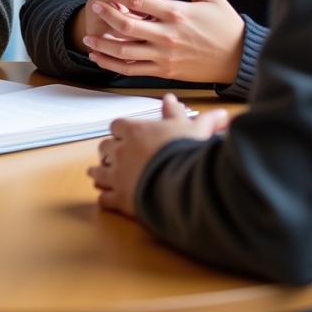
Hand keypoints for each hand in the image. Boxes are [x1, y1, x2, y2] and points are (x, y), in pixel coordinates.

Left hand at [82, 0, 245, 83]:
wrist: (239, 59)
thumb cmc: (226, 25)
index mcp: (176, 13)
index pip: (138, 0)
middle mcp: (167, 35)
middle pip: (126, 25)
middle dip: (106, 15)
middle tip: (94, 6)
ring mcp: (164, 56)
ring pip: (125, 52)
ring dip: (103, 45)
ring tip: (89, 38)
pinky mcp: (165, 72)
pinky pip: (133, 70)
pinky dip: (113, 66)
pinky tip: (101, 59)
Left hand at [88, 94, 228, 216]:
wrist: (182, 183)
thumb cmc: (185, 152)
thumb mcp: (192, 129)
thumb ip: (198, 118)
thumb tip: (216, 111)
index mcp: (135, 132)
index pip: (117, 126)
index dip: (120, 130)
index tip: (122, 134)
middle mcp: (122, 151)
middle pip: (104, 147)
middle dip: (106, 151)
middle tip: (108, 155)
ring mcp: (118, 175)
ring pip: (99, 172)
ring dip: (98, 173)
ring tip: (95, 175)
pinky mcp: (121, 198)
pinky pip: (105, 198)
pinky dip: (105, 199)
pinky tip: (106, 200)